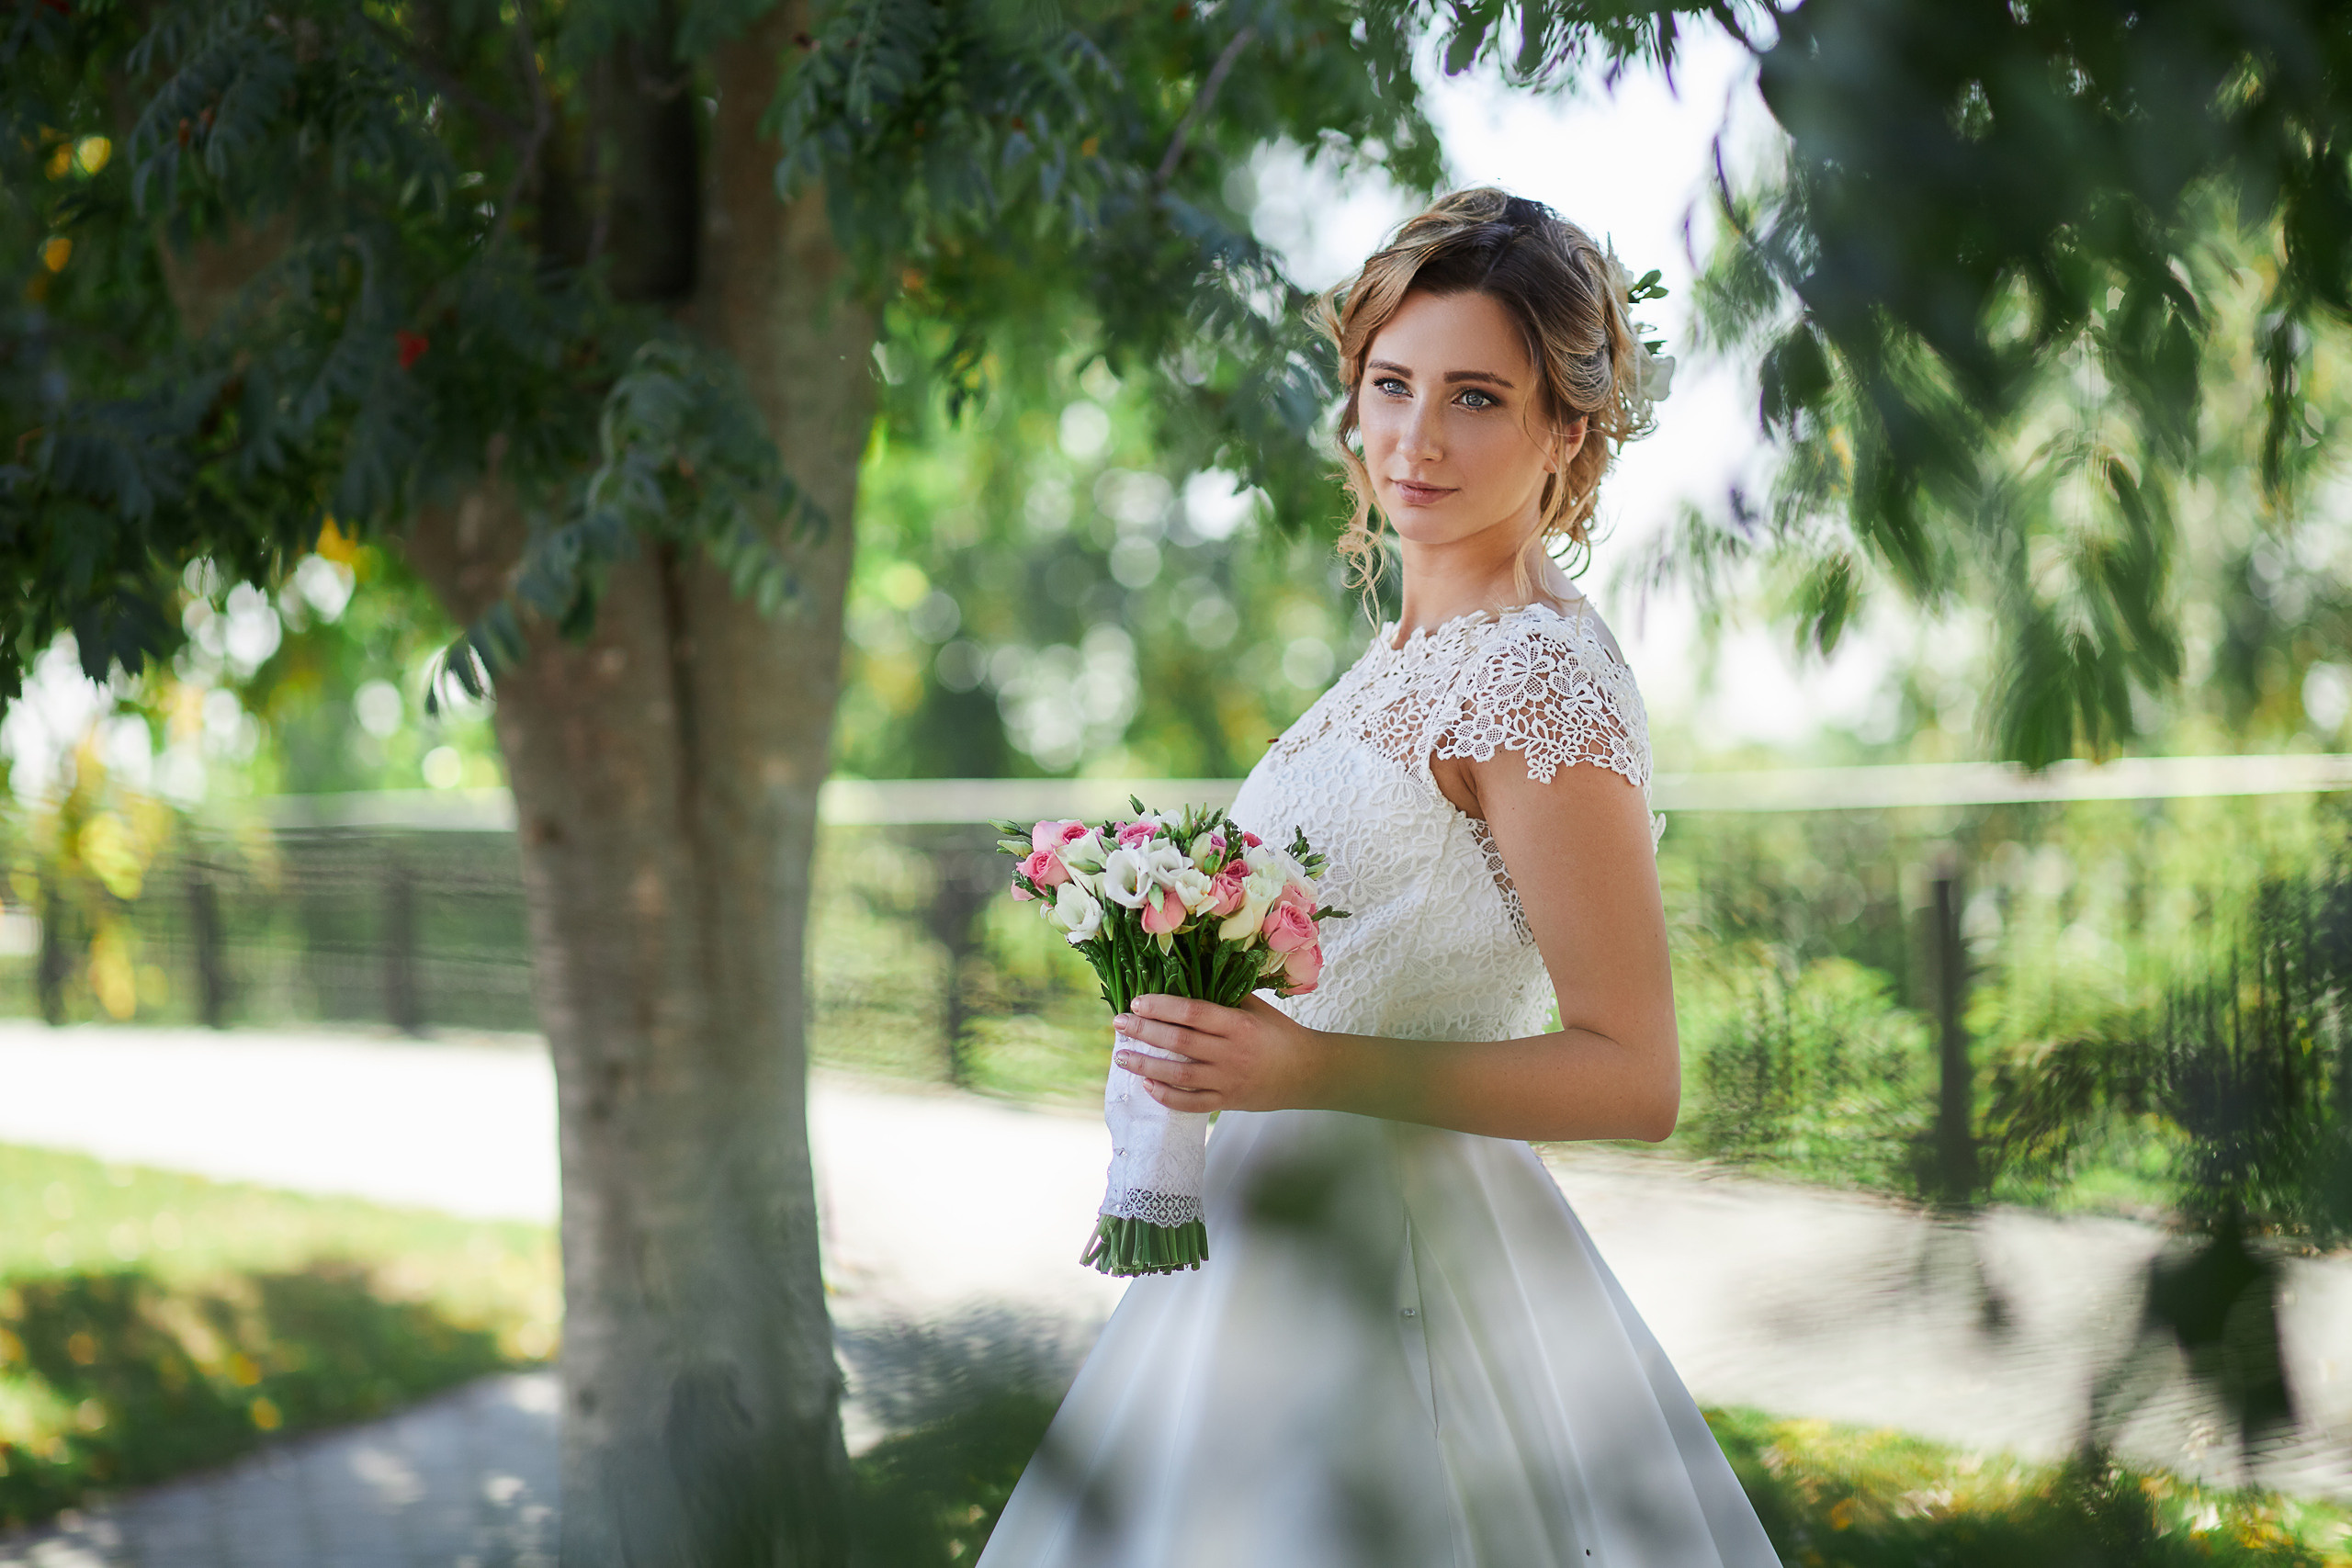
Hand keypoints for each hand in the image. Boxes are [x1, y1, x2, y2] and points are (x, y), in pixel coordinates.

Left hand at [1111, 993, 1331, 1113]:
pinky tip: (1147, 1084)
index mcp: (1238, 1024)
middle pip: (1180, 1043)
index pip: (1193, 1013)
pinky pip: (1192, 1103)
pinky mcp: (1228, 1102)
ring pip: (1180, 1075)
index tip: (1137, 1002)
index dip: (1162, 1007)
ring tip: (1121, 1057)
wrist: (1308, 1073)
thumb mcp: (1256, 1008)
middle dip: (1144, 1032)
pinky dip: (1167, 1096)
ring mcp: (1228, 1081)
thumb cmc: (1280, 1034)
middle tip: (1118, 1024)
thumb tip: (1186, 980)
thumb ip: (1225, 996)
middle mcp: (1231, 1053)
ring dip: (1147, 1065)